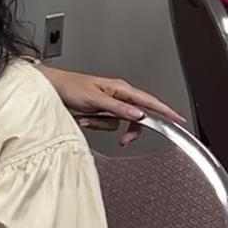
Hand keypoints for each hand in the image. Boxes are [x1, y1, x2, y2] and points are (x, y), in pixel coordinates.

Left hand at [42, 67, 183, 147]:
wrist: (49, 90)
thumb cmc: (68, 87)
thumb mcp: (94, 98)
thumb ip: (117, 108)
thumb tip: (138, 115)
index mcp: (120, 88)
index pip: (148, 101)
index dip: (165, 111)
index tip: (178, 120)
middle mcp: (117, 96)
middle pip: (136, 117)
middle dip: (127, 129)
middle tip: (125, 140)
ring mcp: (108, 105)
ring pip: (118, 124)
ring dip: (101, 124)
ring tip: (86, 116)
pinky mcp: (98, 113)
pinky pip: (105, 126)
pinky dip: (94, 124)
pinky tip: (83, 118)